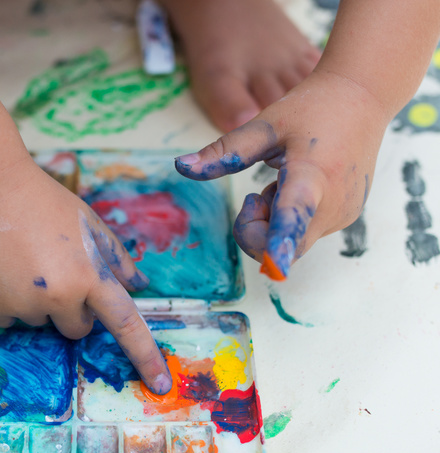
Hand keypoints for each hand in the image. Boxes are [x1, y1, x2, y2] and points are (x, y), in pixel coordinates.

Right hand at [0, 162, 172, 393]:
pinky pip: (7, 320)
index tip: (161, 385)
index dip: (145, 356)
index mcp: (90, 276)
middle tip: (53, 270)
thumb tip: (138, 285)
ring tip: (22, 261)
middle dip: (71, 308)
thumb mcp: (89, 224)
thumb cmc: (44, 203)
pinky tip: (0, 269)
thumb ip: (116, 258)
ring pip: (39, 322)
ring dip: (35, 301)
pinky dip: (6, 301)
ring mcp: (21, 303)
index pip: (126, 324)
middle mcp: (58, 296)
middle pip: (76, 328)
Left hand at [174, 69, 388, 278]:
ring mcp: (344, 214)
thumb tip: (180, 166)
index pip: (294, 214)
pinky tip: (301, 182)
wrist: (362, 97)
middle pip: (284, 246)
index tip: (276, 265)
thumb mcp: (263, 126)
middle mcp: (334, 202)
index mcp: (312, 174)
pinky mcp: (346, 217)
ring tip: (284, 178)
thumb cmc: (311, 109)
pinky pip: (306, 231)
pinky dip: (290, 216)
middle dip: (256, 228)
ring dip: (273, 219)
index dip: (281, 242)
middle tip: (258, 192)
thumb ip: (223, 152)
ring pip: (293, 241)